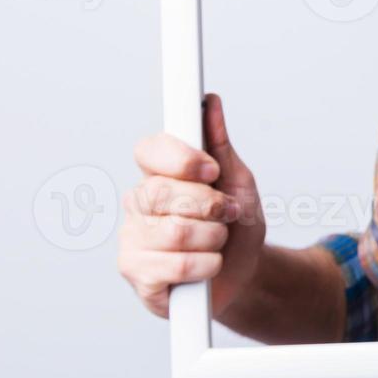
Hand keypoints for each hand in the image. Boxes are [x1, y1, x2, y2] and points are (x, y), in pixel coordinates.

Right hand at [118, 94, 265, 317]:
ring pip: (175, 231)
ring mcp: (132, 239)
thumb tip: (210, 102)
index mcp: (158, 174)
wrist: (245, 274)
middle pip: (164, 192)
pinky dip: (206, 266)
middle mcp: (137, 203)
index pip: (148, 150)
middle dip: (211, 206)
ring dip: (213, 238)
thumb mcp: (237, 182)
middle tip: (226, 215)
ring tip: (217, 242)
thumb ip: (220, 144)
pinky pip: (175, 265)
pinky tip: (207, 266)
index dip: (181, 159)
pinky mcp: (136, 274)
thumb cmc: (236, 226)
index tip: (211, 171)